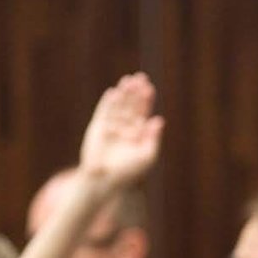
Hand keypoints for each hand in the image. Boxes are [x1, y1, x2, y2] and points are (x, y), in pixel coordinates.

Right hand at [78, 72, 164, 186]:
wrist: (106, 180)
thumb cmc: (129, 171)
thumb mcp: (146, 155)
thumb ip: (152, 138)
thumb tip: (159, 120)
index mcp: (137, 134)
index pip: (142, 112)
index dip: (145, 100)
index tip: (149, 88)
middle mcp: (124, 128)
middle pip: (131, 105)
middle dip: (135, 92)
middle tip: (140, 77)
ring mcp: (111, 127)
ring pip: (118, 106)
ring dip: (122, 94)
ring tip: (127, 80)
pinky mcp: (98, 128)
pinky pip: (103, 112)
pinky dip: (108, 103)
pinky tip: (113, 93)